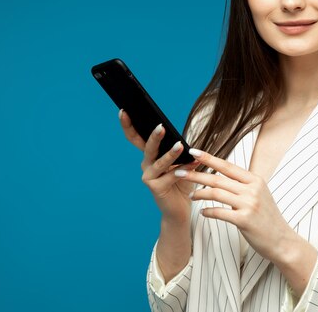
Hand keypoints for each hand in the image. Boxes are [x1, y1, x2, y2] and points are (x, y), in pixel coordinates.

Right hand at [118, 109, 198, 224]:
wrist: (181, 206)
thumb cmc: (182, 181)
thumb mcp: (182, 161)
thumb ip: (180, 148)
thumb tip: (184, 137)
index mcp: (150, 155)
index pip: (137, 137)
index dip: (129, 125)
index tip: (124, 111)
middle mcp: (146, 164)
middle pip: (147, 148)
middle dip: (153, 137)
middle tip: (160, 126)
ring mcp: (148, 177)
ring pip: (159, 163)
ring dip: (171, 154)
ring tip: (180, 146)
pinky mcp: (155, 188)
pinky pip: (170, 176)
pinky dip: (183, 170)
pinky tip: (193, 165)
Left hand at [174, 148, 296, 262]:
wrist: (282, 241)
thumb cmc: (267, 218)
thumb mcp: (259, 195)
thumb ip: (243, 184)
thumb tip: (223, 174)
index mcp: (255, 180)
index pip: (227, 165)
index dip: (208, 158)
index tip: (192, 152)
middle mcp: (252, 189)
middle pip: (218, 178)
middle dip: (196, 174)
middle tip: (179, 172)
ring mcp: (249, 204)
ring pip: (216, 193)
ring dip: (199, 193)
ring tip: (190, 196)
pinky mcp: (245, 220)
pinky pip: (219, 212)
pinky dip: (208, 212)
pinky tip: (202, 212)